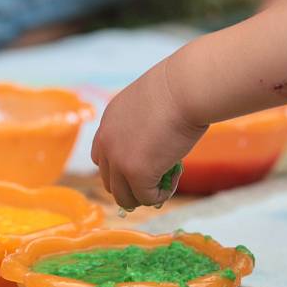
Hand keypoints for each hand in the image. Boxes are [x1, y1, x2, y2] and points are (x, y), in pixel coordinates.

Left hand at [91, 58, 207, 208]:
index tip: (144, 166)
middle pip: (110, 181)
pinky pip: (147, 198)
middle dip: (133, 185)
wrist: (185, 88)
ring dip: (145, 194)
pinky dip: (161, 194)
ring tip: (168, 179)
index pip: (101, 157)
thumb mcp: (150, 106)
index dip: (121, 168)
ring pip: (124, 197)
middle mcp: (106, 142)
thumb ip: (144, 129)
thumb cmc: (179, 90)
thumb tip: (155, 153)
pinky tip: (176, 175)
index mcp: (108, 122)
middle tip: (158, 177)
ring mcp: (119, 160)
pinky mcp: (136, 173)